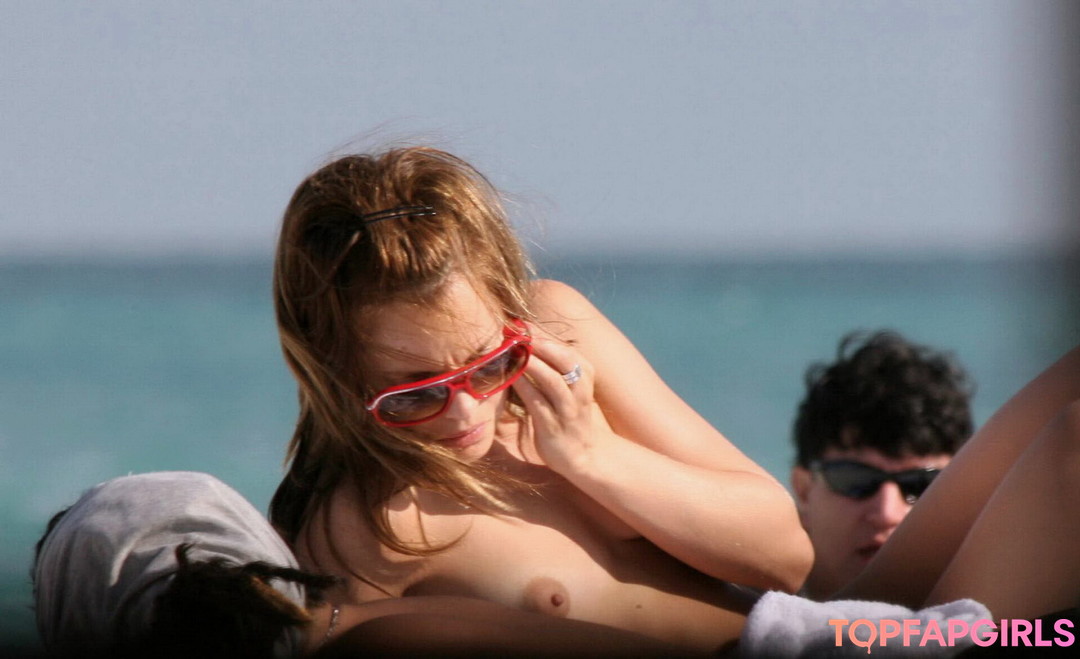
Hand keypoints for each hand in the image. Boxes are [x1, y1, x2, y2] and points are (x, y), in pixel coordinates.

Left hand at [511, 325, 610, 473]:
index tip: (519, 323)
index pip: (565, 348)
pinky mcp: (553, 426)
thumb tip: (525, 336)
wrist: (584, 454)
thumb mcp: (568, 386)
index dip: (542, 334)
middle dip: (541, 344)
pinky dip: (525, 387)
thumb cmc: (568, 414)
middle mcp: (579, 389)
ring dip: (532, 363)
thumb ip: (551, 364)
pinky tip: (511, 377)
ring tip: (513, 350)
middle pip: (565, 359)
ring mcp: (568, 409)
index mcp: (585, 374)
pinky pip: (539, 403)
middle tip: (517, 333)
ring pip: (553, 380)